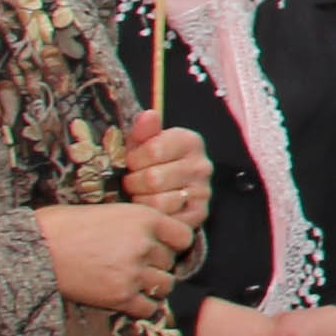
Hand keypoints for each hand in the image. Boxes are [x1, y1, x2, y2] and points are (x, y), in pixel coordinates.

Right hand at [40, 201, 183, 318]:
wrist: (32, 249)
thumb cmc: (61, 225)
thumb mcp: (108, 211)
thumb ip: (134, 224)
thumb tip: (152, 235)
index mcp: (144, 217)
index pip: (184, 236)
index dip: (173, 244)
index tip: (161, 247)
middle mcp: (145, 244)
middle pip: (171, 262)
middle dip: (157, 264)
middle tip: (134, 265)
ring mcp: (133, 272)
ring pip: (165, 285)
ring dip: (152, 286)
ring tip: (131, 282)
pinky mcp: (119, 297)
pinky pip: (148, 308)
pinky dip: (141, 306)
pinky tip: (126, 298)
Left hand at [121, 120, 212, 246]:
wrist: (167, 190)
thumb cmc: (149, 163)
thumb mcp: (143, 143)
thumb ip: (144, 129)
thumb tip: (149, 115)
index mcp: (190, 141)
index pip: (154, 149)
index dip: (134, 159)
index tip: (132, 162)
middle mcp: (202, 165)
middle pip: (154, 178)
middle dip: (134, 183)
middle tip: (132, 182)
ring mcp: (203, 192)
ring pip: (159, 202)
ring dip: (141, 202)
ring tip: (140, 196)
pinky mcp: (199, 214)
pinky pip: (167, 220)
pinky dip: (153, 217)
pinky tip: (151, 210)